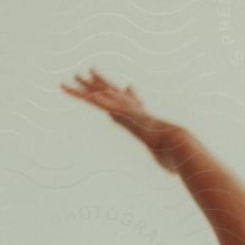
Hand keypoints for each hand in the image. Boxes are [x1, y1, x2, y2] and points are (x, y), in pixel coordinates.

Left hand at [61, 67, 188, 171]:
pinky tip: (67, 87)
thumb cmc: (175, 154)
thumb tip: (177, 172)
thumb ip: (169, 162)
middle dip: (102, 83)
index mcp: (143, 118)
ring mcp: (124, 109)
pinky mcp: (117, 112)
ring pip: (100, 95)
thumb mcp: (169, 159)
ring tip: (73, 75)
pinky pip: (93, 101)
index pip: (133, 105)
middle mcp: (133, 109)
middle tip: (91, 72)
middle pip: (113, 93)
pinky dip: (78, 94)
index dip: (129, 95)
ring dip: (85, 86)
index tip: (129, 87)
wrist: (176, 144)